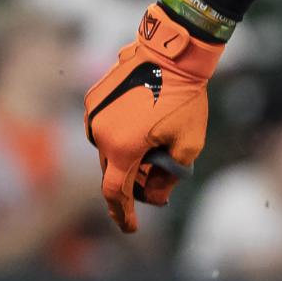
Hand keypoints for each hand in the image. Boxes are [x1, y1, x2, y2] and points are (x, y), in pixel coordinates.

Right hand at [82, 4, 219, 232]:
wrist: (171, 52)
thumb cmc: (184, 98)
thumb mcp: (188, 145)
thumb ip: (168, 176)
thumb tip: (154, 192)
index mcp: (122, 148)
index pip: (116, 193)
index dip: (123, 214)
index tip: (130, 228)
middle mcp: (100, 133)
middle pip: (112, 172)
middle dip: (134, 183)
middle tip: (158, 186)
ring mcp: (93, 114)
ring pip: (107, 150)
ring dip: (127, 157)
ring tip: (156, 146)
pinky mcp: (93, 98)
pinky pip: (104, 127)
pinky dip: (120, 135)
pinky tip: (144, 124)